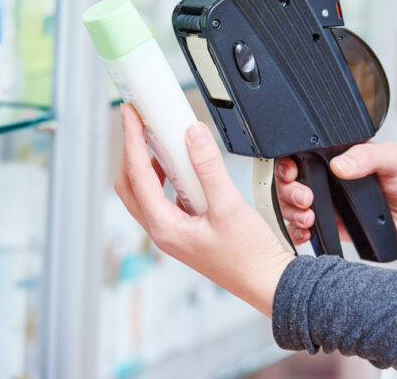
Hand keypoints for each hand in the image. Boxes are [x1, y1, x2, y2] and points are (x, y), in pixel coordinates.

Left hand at [115, 104, 292, 315]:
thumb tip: (193, 135)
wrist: (266, 281)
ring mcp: (174, 233)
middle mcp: (163, 232)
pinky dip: (166, 178)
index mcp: (164, 227)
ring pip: (146, 193)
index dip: (132, 140)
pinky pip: (166, 200)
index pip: (137, 175)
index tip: (132, 116)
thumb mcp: (229, 205)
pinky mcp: (187, 231)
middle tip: (137, 125)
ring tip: (159, 141)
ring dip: (147, 165)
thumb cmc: (248, 257)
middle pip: (130, 186)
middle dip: (131, 152)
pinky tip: (184, 168)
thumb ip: (209, 167)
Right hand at [275, 142, 396, 250]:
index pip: (304, 154)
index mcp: (340, 156)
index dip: (290, 163)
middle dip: (288, 190)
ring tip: (308, 216)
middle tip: (305, 198)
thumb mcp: (393, 159)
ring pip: (292, 206)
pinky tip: (306, 232)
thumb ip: (367, 156)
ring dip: (292, 212)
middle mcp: (329, 178)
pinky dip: (298, 232)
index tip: (293, 171)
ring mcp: (328, 203)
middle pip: (291, 182)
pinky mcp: (332, 226)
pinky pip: (305, 230)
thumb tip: (341, 163)